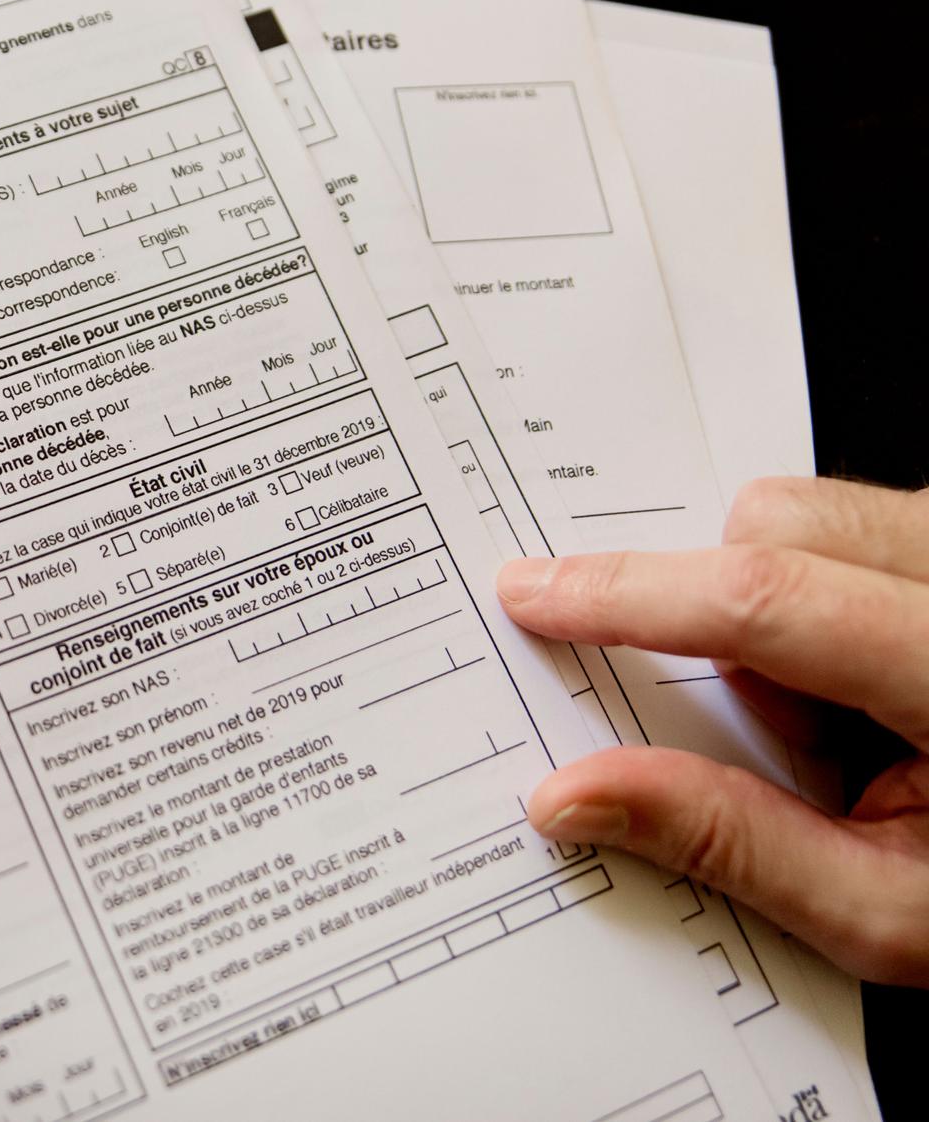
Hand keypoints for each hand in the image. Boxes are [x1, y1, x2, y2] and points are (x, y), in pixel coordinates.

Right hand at [495, 476, 928, 985]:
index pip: (766, 601)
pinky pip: (859, 525)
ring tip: (852, 724)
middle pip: (779, 524)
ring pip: (814, 515)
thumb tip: (578, 794)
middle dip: (727, 617)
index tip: (538, 596)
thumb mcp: (890, 913)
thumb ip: (727, 844)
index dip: (630, 594)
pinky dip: (832, 597)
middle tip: (791, 741)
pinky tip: (881, 691)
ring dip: (784, 611)